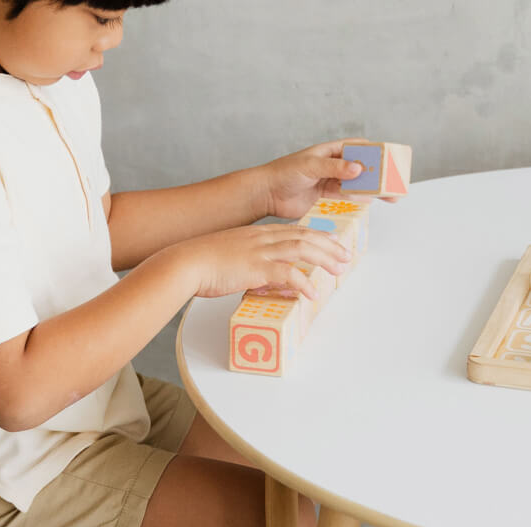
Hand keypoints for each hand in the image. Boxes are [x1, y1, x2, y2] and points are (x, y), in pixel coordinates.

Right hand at [179, 223, 352, 300]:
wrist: (185, 263)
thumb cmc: (200, 264)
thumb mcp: (229, 259)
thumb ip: (248, 267)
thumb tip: (260, 281)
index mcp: (257, 235)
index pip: (295, 230)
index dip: (317, 236)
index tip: (331, 242)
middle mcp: (263, 239)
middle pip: (305, 236)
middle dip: (329, 246)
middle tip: (345, 256)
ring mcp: (260, 252)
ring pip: (303, 250)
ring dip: (325, 259)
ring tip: (339, 270)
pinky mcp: (255, 268)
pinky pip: (288, 274)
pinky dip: (303, 283)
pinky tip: (313, 293)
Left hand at [261, 139, 398, 219]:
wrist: (267, 193)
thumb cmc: (285, 172)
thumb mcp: (311, 165)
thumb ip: (334, 167)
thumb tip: (358, 169)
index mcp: (332, 151)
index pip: (359, 148)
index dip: (375, 152)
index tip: (391, 158)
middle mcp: (334, 166)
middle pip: (362, 168)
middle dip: (379, 175)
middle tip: (395, 182)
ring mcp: (331, 183)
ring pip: (357, 185)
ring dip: (372, 190)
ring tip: (389, 197)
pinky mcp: (326, 199)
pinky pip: (346, 199)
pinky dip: (358, 201)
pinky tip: (371, 203)